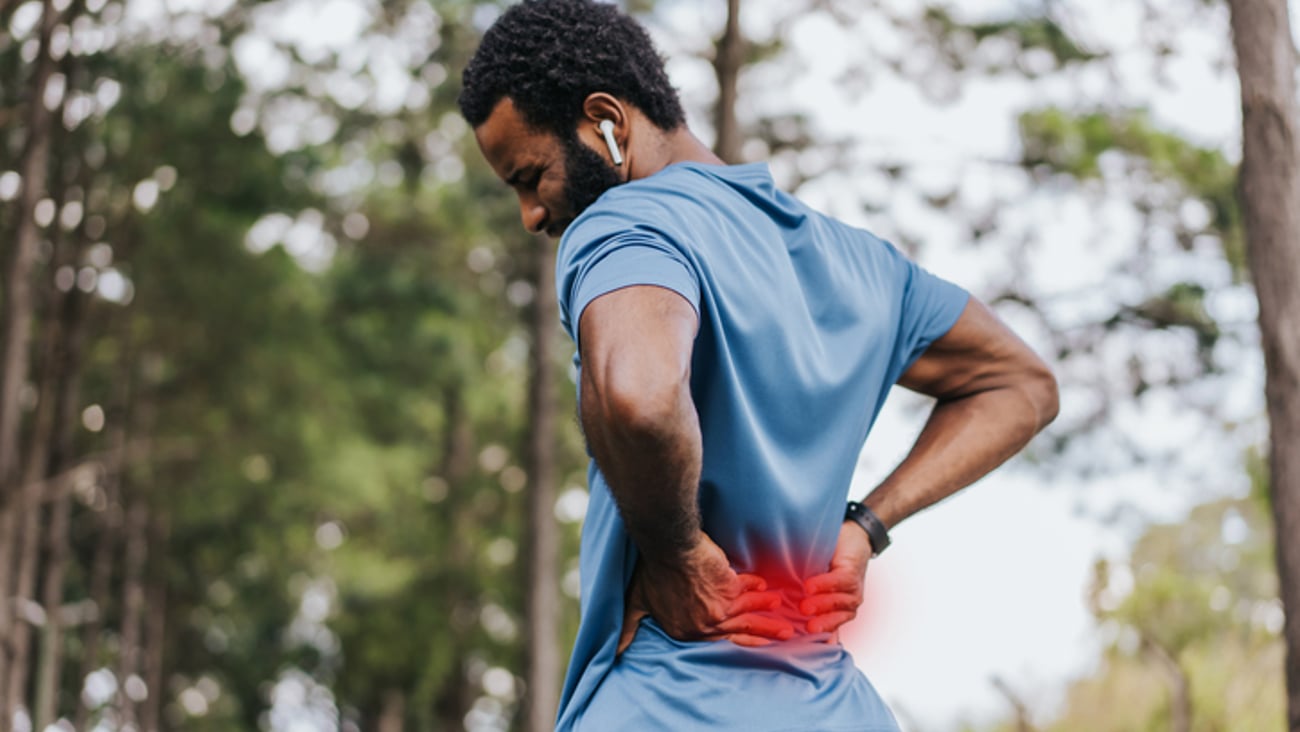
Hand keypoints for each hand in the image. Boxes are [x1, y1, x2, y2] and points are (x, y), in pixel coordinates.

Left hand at [618, 532, 792, 653]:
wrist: (668, 543)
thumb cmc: (652, 569)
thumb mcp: (637, 600)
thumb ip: (629, 626)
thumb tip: (613, 651)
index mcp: (684, 632)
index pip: (714, 640)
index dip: (734, 637)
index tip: (749, 642)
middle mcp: (702, 626)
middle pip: (737, 634)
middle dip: (761, 637)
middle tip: (782, 640)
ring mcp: (717, 610)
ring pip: (748, 617)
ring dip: (768, 620)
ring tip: (787, 627)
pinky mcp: (730, 589)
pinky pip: (748, 592)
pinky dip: (759, 591)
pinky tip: (770, 590)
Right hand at [800, 520, 872, 634]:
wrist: (850, 536)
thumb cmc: (828, 564)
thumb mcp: (813, 587)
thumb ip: (800, 603)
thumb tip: (775, 620)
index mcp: (836, 613)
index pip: (828, 632)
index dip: (815, 640)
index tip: (797, 645)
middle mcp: (846, 606)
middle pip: (836, 621)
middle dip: (822, 625)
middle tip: (806, 629)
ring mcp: (853, 590)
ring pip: (840, 603)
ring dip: (822, 605)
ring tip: (804, 607)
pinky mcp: (853, 572)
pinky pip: (841, 582)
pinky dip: (825, 584)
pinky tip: (810, 586)